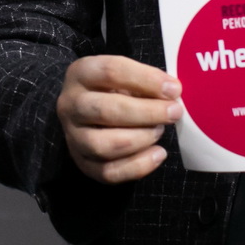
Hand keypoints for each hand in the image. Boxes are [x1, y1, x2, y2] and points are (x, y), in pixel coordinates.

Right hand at [57, 55, 178, 184]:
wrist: (87, 112)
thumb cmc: (112, 89)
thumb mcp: (125, 76)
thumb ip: (145, 82)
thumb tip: (172, 93)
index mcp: (81, 73)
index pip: (111, 72)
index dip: (146, 80)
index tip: (174, 89)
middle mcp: (70, 104)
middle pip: (105, 110)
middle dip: (147, 112)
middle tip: (174, 112)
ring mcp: (73, 136)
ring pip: (103, 145)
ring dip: (140, 139)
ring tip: (159, 131)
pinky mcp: (82, 162)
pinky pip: (108, 172)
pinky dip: (138, 166)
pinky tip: (157, 153)